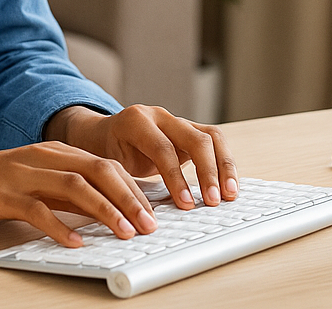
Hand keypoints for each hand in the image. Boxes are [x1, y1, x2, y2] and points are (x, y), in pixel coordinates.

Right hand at [0, 142, 157, 246]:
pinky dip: (60, 226)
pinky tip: (75, 242)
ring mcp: (23, 173)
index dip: (134, 189)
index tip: (154, 212)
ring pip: (75, 186)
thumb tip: (106, 212)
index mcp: (55, 152)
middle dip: (130, 198)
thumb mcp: (35, 184)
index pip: (106, 165)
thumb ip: (67, 194)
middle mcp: (43, 157)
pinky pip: (37, 209)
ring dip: (105, 210)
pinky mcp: (2, 194)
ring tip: (124, 232)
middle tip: (149, 225)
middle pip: (99, 170)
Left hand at [47, 104, 238, 209]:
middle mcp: (160, 116)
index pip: (163, 149)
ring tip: (230, 195)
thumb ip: (124, 182)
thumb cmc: (102, 153)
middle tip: (213, 201)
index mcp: (135, 122)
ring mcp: (177, 121)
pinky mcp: (190, 130)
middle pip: (195, 138)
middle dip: (208, 172)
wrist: (101, 133)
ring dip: (224, 167)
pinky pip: (214, 142)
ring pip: (212, 137)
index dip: (177, 178)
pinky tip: (228, 185)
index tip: (186, 204)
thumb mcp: (106, 165)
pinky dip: (224, 163)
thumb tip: (142, 215)